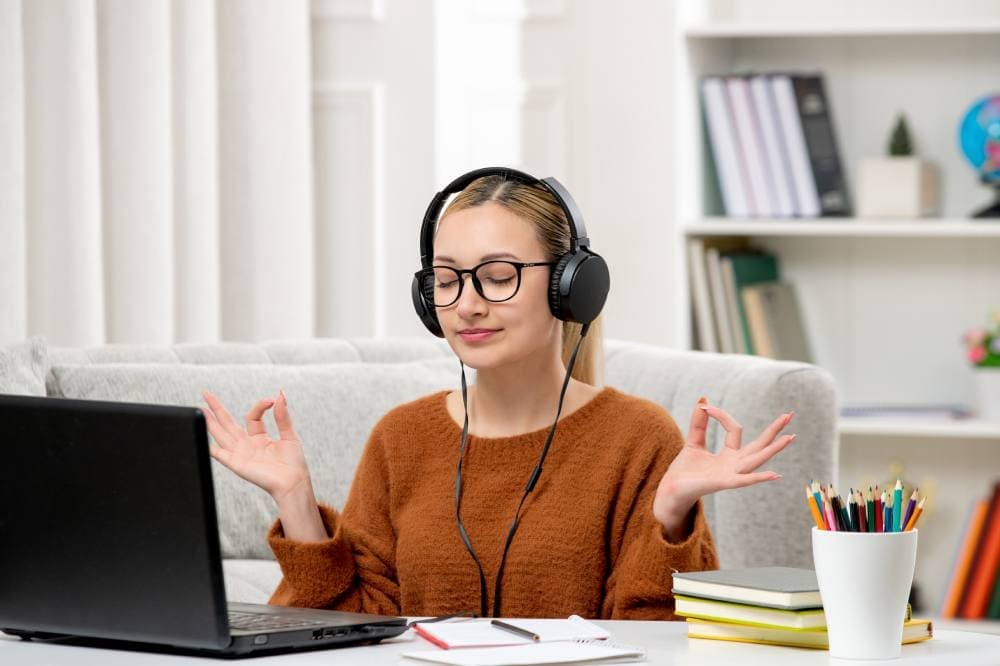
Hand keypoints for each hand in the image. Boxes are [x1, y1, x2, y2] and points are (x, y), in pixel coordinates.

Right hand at [201, 389, 313, 503]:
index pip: (252, 416)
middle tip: (206, 393)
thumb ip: (282, 416)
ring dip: (209, 422)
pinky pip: (219, 454)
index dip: (260, 406)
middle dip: (217, 408)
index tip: (272, 400)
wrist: (292, 482)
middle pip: (228, 422)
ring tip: (199, 410)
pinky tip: (200, 438)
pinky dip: (209, 447)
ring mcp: (240, 453)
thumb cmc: (293, 463)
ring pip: (220, 433)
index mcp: (260, 437)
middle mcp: (247, 444)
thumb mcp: (289, 435)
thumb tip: (280, 394)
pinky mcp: (236, 463)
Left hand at [652, 397, 795, 536]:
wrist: (672, 489)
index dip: (722, 416)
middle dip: (774, 430)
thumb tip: (703, 401)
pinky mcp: (723, 483)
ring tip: (790, 437)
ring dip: (774, 449)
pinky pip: (743, 480)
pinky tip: (774, 474)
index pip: (735, 429)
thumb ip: (699, 424)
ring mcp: (732, 474)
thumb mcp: (693, 442)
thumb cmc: (685, 470)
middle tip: (790, 414)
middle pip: (759, 445)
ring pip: (757, 459)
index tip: (706, 408)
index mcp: (729, 454)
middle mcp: (735, 464)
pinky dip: (758, 478)